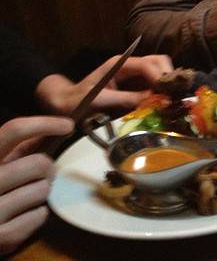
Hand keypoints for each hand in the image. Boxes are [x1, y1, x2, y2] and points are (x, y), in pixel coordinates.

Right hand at [0, 116, 72, 254]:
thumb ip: (17, 149)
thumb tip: (54, 127)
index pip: (14, 131)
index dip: (45, 123)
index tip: (68, 125)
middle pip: (39, 163)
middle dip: (47, 168)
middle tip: (42, 175)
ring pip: (43, 189)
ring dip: (41, 192)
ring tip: (24, 197)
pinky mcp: (2, 236)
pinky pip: (40, 215)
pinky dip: (37, 214)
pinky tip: (21, 216)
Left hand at [35, 55, 173, 115]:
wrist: (64, 105)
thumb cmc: (77, 101)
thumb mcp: (99, 100)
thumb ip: (125, 99)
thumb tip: (152, 101)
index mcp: (119, 64)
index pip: (147, 64)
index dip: (160, 76)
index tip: (168, 93)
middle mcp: (129, 65)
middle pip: (158, 61)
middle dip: (168, 75)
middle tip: (173, 94)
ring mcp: (134, 75)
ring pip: (160, 71)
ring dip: (168, 83)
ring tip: (171, 98)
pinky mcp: (136, 86)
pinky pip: (155, 84)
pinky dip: (163, 91)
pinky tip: (164, 101)